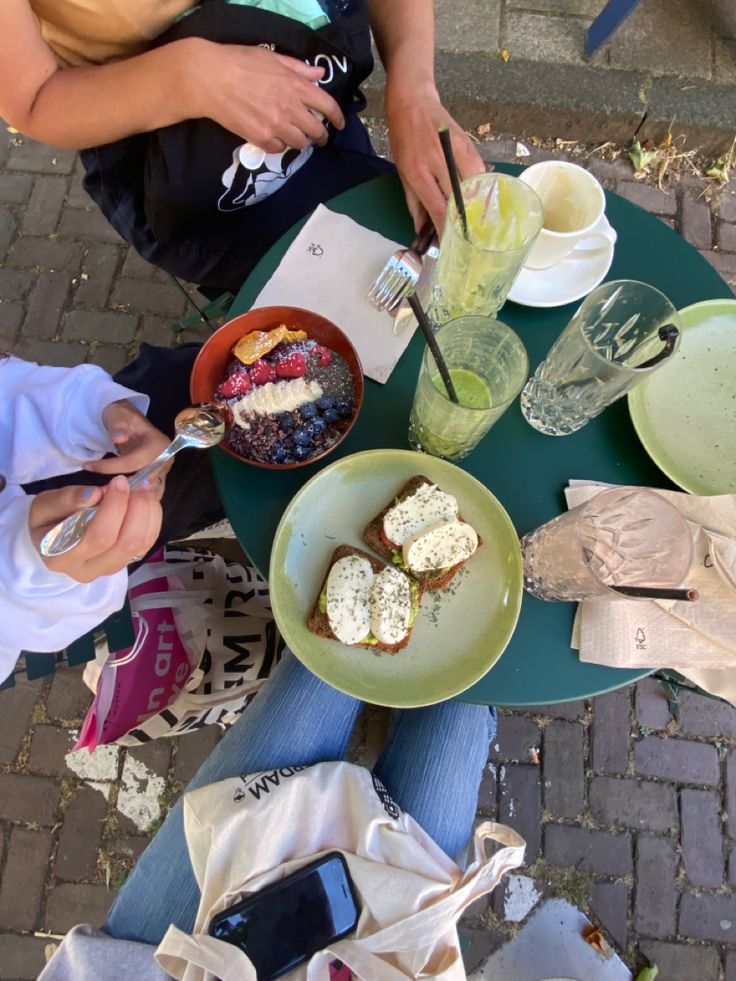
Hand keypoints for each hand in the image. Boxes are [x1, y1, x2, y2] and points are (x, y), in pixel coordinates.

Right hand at [29, 477, 162, 581]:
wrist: (51, 538)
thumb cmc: (47, 520)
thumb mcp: (45, 505)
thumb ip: (67, 499)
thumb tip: (96, 494)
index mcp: (62, 558)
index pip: (98, 537)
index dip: (115, 507)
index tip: (119, 481)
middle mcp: (87, 570)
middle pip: (125, 544)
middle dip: (138, 509)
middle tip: (137, 484)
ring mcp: (109, 569)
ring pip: (141, 545)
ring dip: (149, 513)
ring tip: (144, 488)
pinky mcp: (124, 563)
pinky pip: (147, 544)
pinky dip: (153, 520)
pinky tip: (147, 501)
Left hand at [84, 400, 169, 496]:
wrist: (129, 422)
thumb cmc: (123, 417)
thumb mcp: (118, 415)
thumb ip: (119, 425)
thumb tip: (119, 438)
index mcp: (160, 445)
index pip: (136, 462)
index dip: (112, 466)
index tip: (88, 466)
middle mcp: (166, 460)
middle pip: (144, 480)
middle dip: (121, 487)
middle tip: (96, 489)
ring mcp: (163, 472)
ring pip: (147, 492)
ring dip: (127, 496)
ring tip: (103, 496)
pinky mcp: (157, 480)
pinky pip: (147, 494)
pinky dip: (133, 499)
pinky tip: (115, 501)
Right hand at [185, 40, 344, 152]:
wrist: (210, 79)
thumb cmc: (240, 62)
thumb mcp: (272, 57)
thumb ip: (298, 69)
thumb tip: (319, 76)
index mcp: (295, 85)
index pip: (327, 105)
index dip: (337, 117)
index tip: (340, 124)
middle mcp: (290, 108)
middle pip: (316, 130)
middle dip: (321, 135)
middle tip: (320, 137)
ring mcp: (276, 125)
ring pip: (300, 143)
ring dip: (301, 141)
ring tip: (297, 137)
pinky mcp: (261, 138)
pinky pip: (279, 148)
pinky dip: (280, 145)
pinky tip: (276, 138)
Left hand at [385, 81, 484, 231]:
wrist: (413, 100)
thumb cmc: (404, 138)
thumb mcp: (402, 172)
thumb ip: (414, 203)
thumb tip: (422, 229)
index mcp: (418, 171)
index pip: (438, 208)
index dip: (447, 230)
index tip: (451, 245)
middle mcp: (438, 161)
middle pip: (459, 200)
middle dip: (464, 222)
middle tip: (468, 238)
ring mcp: (456, 151)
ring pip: (475, 187)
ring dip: (477, 206)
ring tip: (477, 222)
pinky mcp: (469, 143)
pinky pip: (480, 172)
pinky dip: (481, 187)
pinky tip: (480, 198)